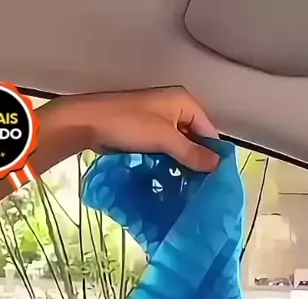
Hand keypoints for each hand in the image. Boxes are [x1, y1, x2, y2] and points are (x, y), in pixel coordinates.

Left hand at [49, 86, 220, 171]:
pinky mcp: (146, 132)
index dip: (213, 154)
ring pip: (180, 144)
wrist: (90, 122)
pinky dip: (169, 162)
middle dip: (198, 160)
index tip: (216, 180)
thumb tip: (217, 165)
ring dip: (183, 163)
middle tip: (202, 187)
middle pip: (195, 137)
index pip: (209, 129)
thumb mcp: (165, 138)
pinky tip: (171, 179)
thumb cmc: (128, 124)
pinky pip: (165, 148)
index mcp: (184, 101)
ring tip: (189, 187)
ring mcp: (159, 120)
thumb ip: (192, 152)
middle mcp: (174, 107)